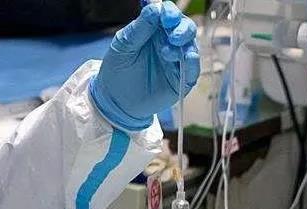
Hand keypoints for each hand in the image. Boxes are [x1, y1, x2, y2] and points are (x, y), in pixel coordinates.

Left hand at [90, 1, 199, 130]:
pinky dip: (192, 62)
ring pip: (190, 45)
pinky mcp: (181, 79)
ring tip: (167, 50)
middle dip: (180, 27)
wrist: (114, 101)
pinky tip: (186, 58)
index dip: (169, 12)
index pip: (167, 15)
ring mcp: (176, 60)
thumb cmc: (117, 70)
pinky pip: (192, 68)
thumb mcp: (123, 46)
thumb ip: (139, 28)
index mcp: (154, 30)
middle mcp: (168, 42)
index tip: (164, 14)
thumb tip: (154, 8)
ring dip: (183, 43)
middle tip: (171, 32)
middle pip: (184, 27)